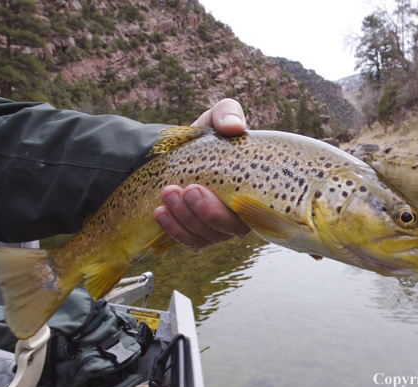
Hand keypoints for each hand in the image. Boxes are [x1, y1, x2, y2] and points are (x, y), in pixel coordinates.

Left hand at [154, 99, 250, 250]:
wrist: (176, 151)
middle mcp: (242, 213)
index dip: (238, 208)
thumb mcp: (216, 118)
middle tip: (186, 190)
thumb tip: (234, 127)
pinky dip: (174, 229)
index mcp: (256, 189)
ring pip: (208, 235)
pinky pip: (190, 241)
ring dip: (186, 218)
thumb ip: (227, 114)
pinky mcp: (199, 233)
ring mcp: (220, 226)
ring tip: (167, 194)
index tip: (206, 188)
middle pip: (231, 228)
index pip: (258, 210)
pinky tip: (160, 212)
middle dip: (207, 212)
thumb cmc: (206, 136)